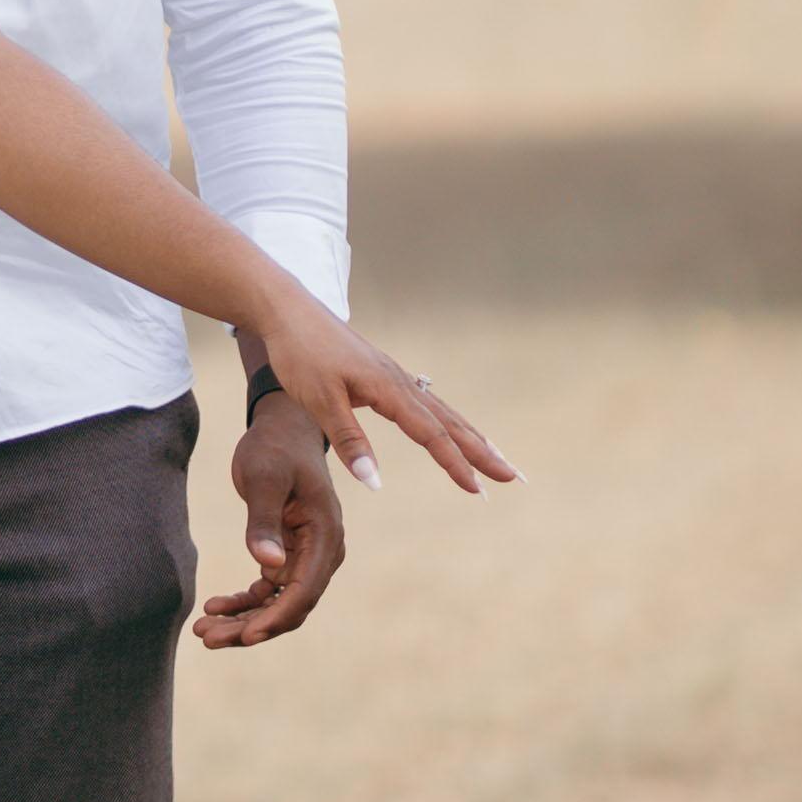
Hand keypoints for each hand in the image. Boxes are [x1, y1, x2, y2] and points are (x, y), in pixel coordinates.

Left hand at [197, 394, 353, 650]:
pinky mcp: (289, 554)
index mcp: (325, 535)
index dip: (275, 618)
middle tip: (206, 638)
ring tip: (202, 629)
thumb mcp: (264, 478)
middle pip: (290, 606)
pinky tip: (214, 606)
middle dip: (250, 627)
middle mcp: (322, 552)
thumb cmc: (275, 447)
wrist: (283, 427)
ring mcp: (307, 556)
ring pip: (277, 603)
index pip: (304, 591)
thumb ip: (264, 520)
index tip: (244, 636)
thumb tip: (267, 566)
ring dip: (243, 620)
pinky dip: (244, 601)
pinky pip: (268, 589)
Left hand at [246, 296, 511, 505]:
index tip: (478, 491)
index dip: (455, 464)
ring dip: (471, 437)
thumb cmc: (300, 354)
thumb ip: (349, 442)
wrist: (287, 310)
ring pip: (442, 412)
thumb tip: (376, 484)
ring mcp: (393, 376)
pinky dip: (446, 421)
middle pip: (451, 423)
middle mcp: (399, 381)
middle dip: (483, 452)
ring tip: (496, 458)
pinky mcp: (382, 374)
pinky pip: (425, 403)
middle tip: (514, 477)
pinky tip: (450, 429)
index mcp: (388, 389)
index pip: (431, 434)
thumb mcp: (319, 401)